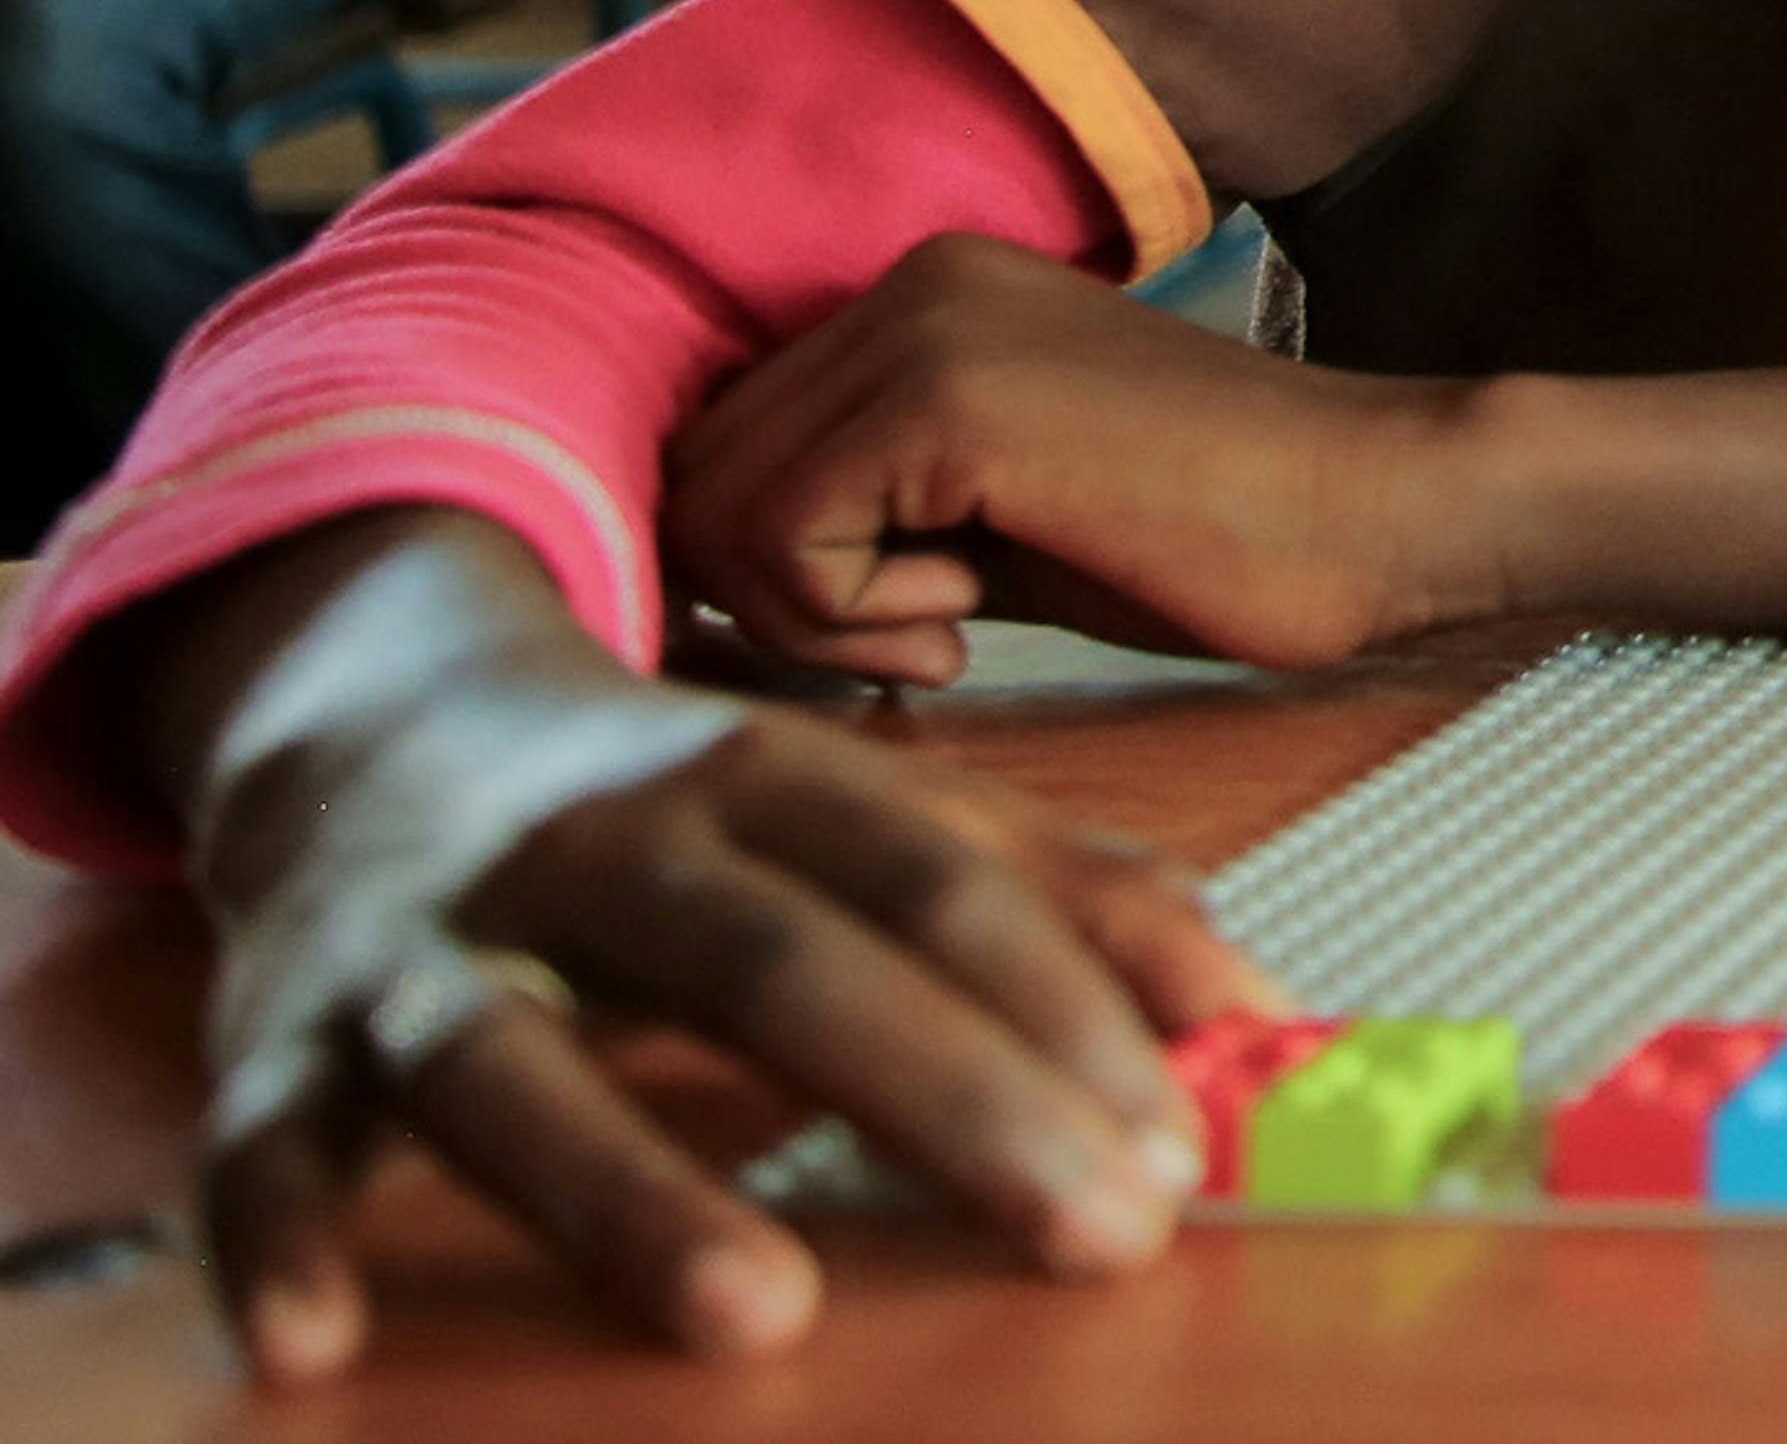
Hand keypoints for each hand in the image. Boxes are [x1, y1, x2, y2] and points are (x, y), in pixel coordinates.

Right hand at [150, 509, 1267, 1372]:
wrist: (368, 711)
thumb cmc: (668, 803)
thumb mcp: (864, 808)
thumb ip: (1059, 891)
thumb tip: (1252, 1007)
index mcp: (758, 776)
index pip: (939, 883)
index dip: (1066, 1009)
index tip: (1180, 1150)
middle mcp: (596, 843)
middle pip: (776, 965)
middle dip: (945, 1098)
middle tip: (1092, 1235)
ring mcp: (425, 942)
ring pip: (514, 1061)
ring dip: (629, 1191)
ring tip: (761, 1318)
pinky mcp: (283, 1034)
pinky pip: (263, 1142)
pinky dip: (278, 1240)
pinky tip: (312, 1346)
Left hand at [668, 234, 1491, 679]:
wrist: (1389, 512)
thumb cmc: (1225, 545)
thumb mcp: (1001, 519)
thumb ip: (868, 517)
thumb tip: (697, 583)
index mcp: (925, 293)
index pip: (725, 441)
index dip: (769, 568)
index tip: (901, 621)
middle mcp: (907, 282)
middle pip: (695, 474)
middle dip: (777, 595)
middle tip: (926, 636)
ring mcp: (924, 327)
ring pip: (716, 510)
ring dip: (811, 614)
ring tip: (952, 628)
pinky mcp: (945, 399)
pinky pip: (779, 539)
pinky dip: (846, 618)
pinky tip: (970, 620)